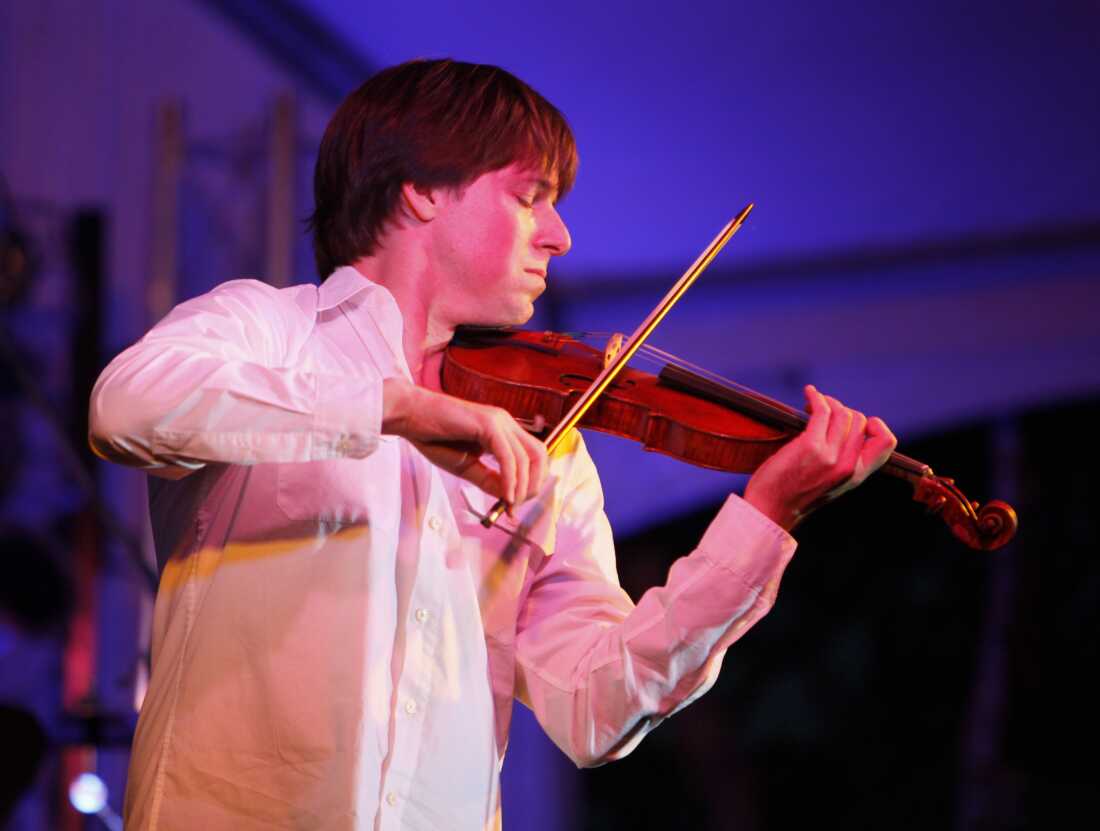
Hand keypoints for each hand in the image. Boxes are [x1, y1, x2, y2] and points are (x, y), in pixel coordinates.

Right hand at [382, 377, 547, 508]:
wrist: (410, 416)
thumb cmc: (434, 437)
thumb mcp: (466, 466)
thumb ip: (489, 480)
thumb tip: (509, 499)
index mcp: (503, 430)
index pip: (532, 456)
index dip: (531, 482)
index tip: (515, 505)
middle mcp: (506, 422)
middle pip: (538, 455)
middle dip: (533, 484)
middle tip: (516, 506)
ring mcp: (499, 421)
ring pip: (526, 457)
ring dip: (522, 486)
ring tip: (509, 504)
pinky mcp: (488, 423)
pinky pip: (507, 456)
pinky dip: (510, 479)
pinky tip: (505, 495)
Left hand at [743, 385, 896, 530]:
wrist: (770, 510)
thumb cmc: (793, 495)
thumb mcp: (830, 484)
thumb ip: (842, 464)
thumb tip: (843, 431)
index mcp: (857, 475)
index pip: (886, 443)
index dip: (876, 426)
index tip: (856, 422)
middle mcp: (849, 466)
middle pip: (860, 421)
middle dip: (842, 410)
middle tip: (822, 412)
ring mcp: (831, 456)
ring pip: (843, 413)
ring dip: (828, 402)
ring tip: (813, 405)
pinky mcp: (811, 447)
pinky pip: (822, 411)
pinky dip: (816, 397)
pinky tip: (809, 393)